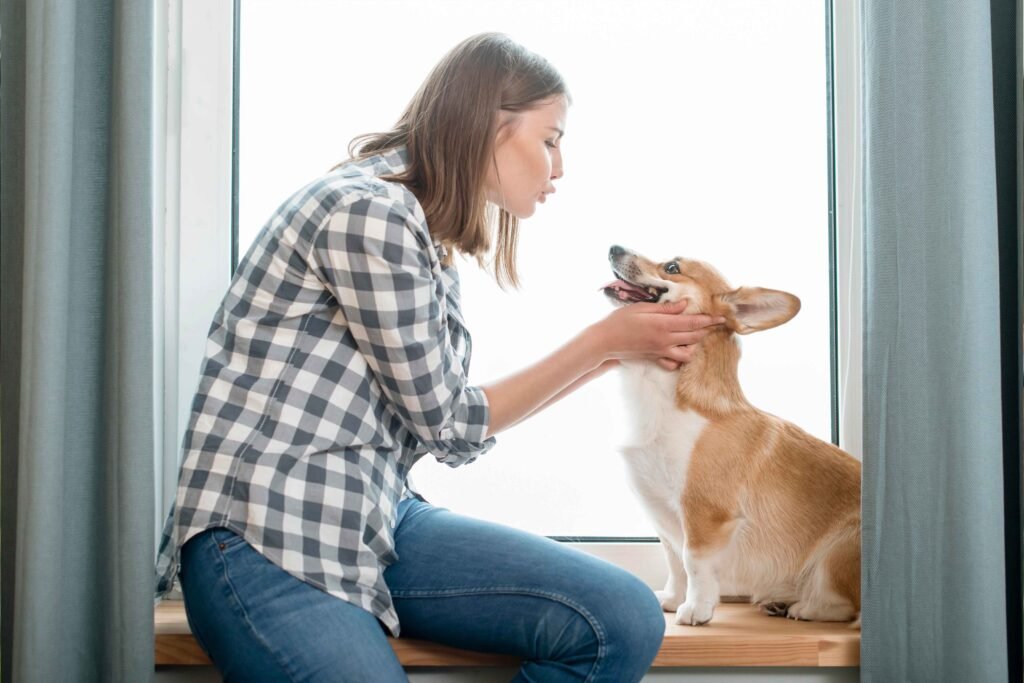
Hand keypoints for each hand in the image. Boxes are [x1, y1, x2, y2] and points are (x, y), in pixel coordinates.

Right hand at [593, 300, 724, 369]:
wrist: (605, 341)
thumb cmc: (620, 320)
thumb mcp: (642, 308)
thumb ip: (666, 308)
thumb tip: (684, 304)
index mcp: (663, 325)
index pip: (693, 322)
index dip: (709, 319)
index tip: (721, 317)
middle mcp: (665, 340)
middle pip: (694, 337)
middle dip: (707, 330)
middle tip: (714, 323)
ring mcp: (661, 352)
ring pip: (688, 353)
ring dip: (694, 344)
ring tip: (694, 335)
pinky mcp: (655, 359)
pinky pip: (674, 363)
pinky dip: (680, 358)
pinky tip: (678, 350)